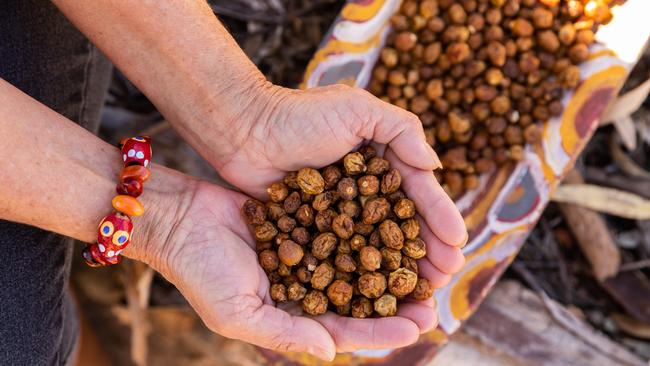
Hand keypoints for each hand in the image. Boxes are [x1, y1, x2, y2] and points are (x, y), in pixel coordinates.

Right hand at [134, 180, 442, 359]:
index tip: (416, 328)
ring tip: (423, 261)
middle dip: (395, 300)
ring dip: (388, 263)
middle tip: (433, 298)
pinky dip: (365, 226)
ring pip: (356, 261)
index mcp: (291, 315)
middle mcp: (303, 286)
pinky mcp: (303, 219)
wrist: (180, 218)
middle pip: (359, 298)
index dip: (380, 331)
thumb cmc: (199, 271)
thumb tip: (329, 353)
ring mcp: (305, 251)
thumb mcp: (237, 312)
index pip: (344, 329)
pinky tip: (392, 221)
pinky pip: (340, 225)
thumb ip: (283, 334)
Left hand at [212, 84, 466, 282]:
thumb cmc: (300, 116)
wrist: (245, 131)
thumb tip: (435, 166)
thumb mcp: (359, 108)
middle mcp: (365, 191)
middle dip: (427, 250)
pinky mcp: (315, 232)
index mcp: (382, 162)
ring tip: (423, 293)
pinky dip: (362, 274)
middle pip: (403, 226)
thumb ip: (402, 129)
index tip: (457, 243)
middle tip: (446, 276)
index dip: (439, 218)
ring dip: (401, 269)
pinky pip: (344, 256)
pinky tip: (378, 294)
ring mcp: (340, 214)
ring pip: (378, 246)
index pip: (418, 194)